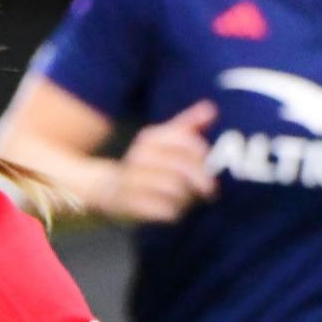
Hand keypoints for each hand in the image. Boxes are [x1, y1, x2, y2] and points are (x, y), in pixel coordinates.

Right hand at [102, 99, 217, 222]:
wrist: (111, 189)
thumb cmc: (149, 164)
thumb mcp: (166, 140)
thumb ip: (189, 124)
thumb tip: (211, 108)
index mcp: (150, 138)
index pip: (186, 142)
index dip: (203, 156)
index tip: (209, 165)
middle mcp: (139, 156)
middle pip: (183, 168)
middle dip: (201, 180)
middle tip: (210, 190)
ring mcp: (132, 180)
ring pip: (175, 189)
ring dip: (187, 198)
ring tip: (187, 199)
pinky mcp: (130, 203)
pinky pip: (164, 209)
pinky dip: (173, 212)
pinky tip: (172, 210)